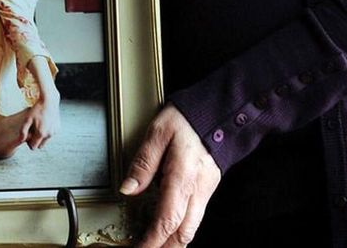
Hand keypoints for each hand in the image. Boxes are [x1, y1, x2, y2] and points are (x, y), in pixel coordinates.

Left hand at [25, 95, 60, 149]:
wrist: (49, 101)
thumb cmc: (37, 109)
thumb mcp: (28, 119)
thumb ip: (23, 130)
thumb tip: (21, 140)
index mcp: (41, 133)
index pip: (33, 147)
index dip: (29, 143)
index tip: (28, 135)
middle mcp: (49, 135)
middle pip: (40, 146)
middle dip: (36, 141)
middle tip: (33, 131)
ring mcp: (54, 132)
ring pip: (46, 140)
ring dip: (42, 137)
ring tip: (39, 126)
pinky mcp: (57, 128)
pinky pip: (51, 134)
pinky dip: (47, 131)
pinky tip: (45, 123)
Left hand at [119, 105, 220, 247]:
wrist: (218, 112)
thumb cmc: (188, 119)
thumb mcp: (158, 132)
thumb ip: (143, 162)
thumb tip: (128, 188)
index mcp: (182, 177)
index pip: (166, 220)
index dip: (152, 241)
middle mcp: (198, 189)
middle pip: (182, 234)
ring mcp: (206, 191)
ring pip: (191, 229)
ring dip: (173, 242)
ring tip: (154, 243)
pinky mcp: (209, 188)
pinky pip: (196, 217)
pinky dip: (182, 228)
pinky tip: (170, 227)